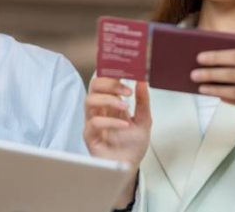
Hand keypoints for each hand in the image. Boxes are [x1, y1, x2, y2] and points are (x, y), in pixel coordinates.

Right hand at [84, 78, 150, 206]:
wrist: (130, 166)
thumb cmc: (132, 145)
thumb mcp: (144, 120)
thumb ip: (143, 101)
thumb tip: (142, 81)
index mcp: (111, 102)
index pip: (106, 80)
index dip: (111, 71)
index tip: (125, 67)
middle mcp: (100, 109)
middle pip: (94, 85)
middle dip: (110, 83)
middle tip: (126, 89)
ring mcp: (93, 121)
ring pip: (90, 100)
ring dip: (109, 100)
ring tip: (125, 106)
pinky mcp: (90, 136)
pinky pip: (94, 123)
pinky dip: (110, 121)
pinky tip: (123, 125)